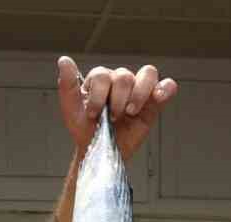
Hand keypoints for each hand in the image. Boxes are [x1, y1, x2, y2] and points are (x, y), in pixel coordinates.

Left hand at [57, 56, 175, 162]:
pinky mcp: (153, 103)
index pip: (103, 75)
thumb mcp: (70, 109)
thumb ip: (67, 84)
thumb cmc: (86, 130)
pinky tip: (158, 97)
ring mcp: (138, 90)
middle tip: (112, 118)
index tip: (94, 114)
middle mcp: (120, 81)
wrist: (100, 151)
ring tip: (130, 112)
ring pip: (147, 74)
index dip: (99, 96)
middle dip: (117, 101)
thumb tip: (64, 60)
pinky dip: (165, 89)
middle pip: (125, 76)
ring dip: (138, 95)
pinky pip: (166, 86)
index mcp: (100, 79)